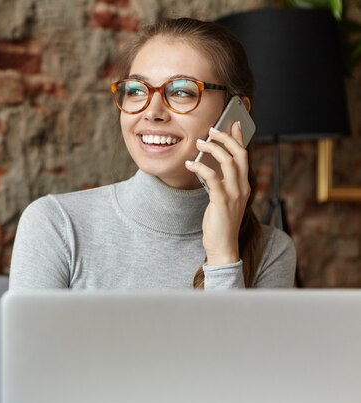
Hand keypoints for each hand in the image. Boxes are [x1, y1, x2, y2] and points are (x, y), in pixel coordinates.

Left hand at [184, 122, 249, 264]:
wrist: (223, 246)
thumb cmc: (220, 222)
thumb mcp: (222, 198)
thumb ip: (220, 182)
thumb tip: (209, 163)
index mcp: (244, 185)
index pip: (244, 156)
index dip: (239, 138)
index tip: (232, 124)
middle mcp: (243, 187)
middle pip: (239, 155)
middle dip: (226, 138)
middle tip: (212, 129)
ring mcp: (234, 195)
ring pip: (228, 163)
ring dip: (213, 149)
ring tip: (199, 143)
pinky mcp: (222, 202)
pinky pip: (213, 178)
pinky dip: (201, 167)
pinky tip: (190, 164)